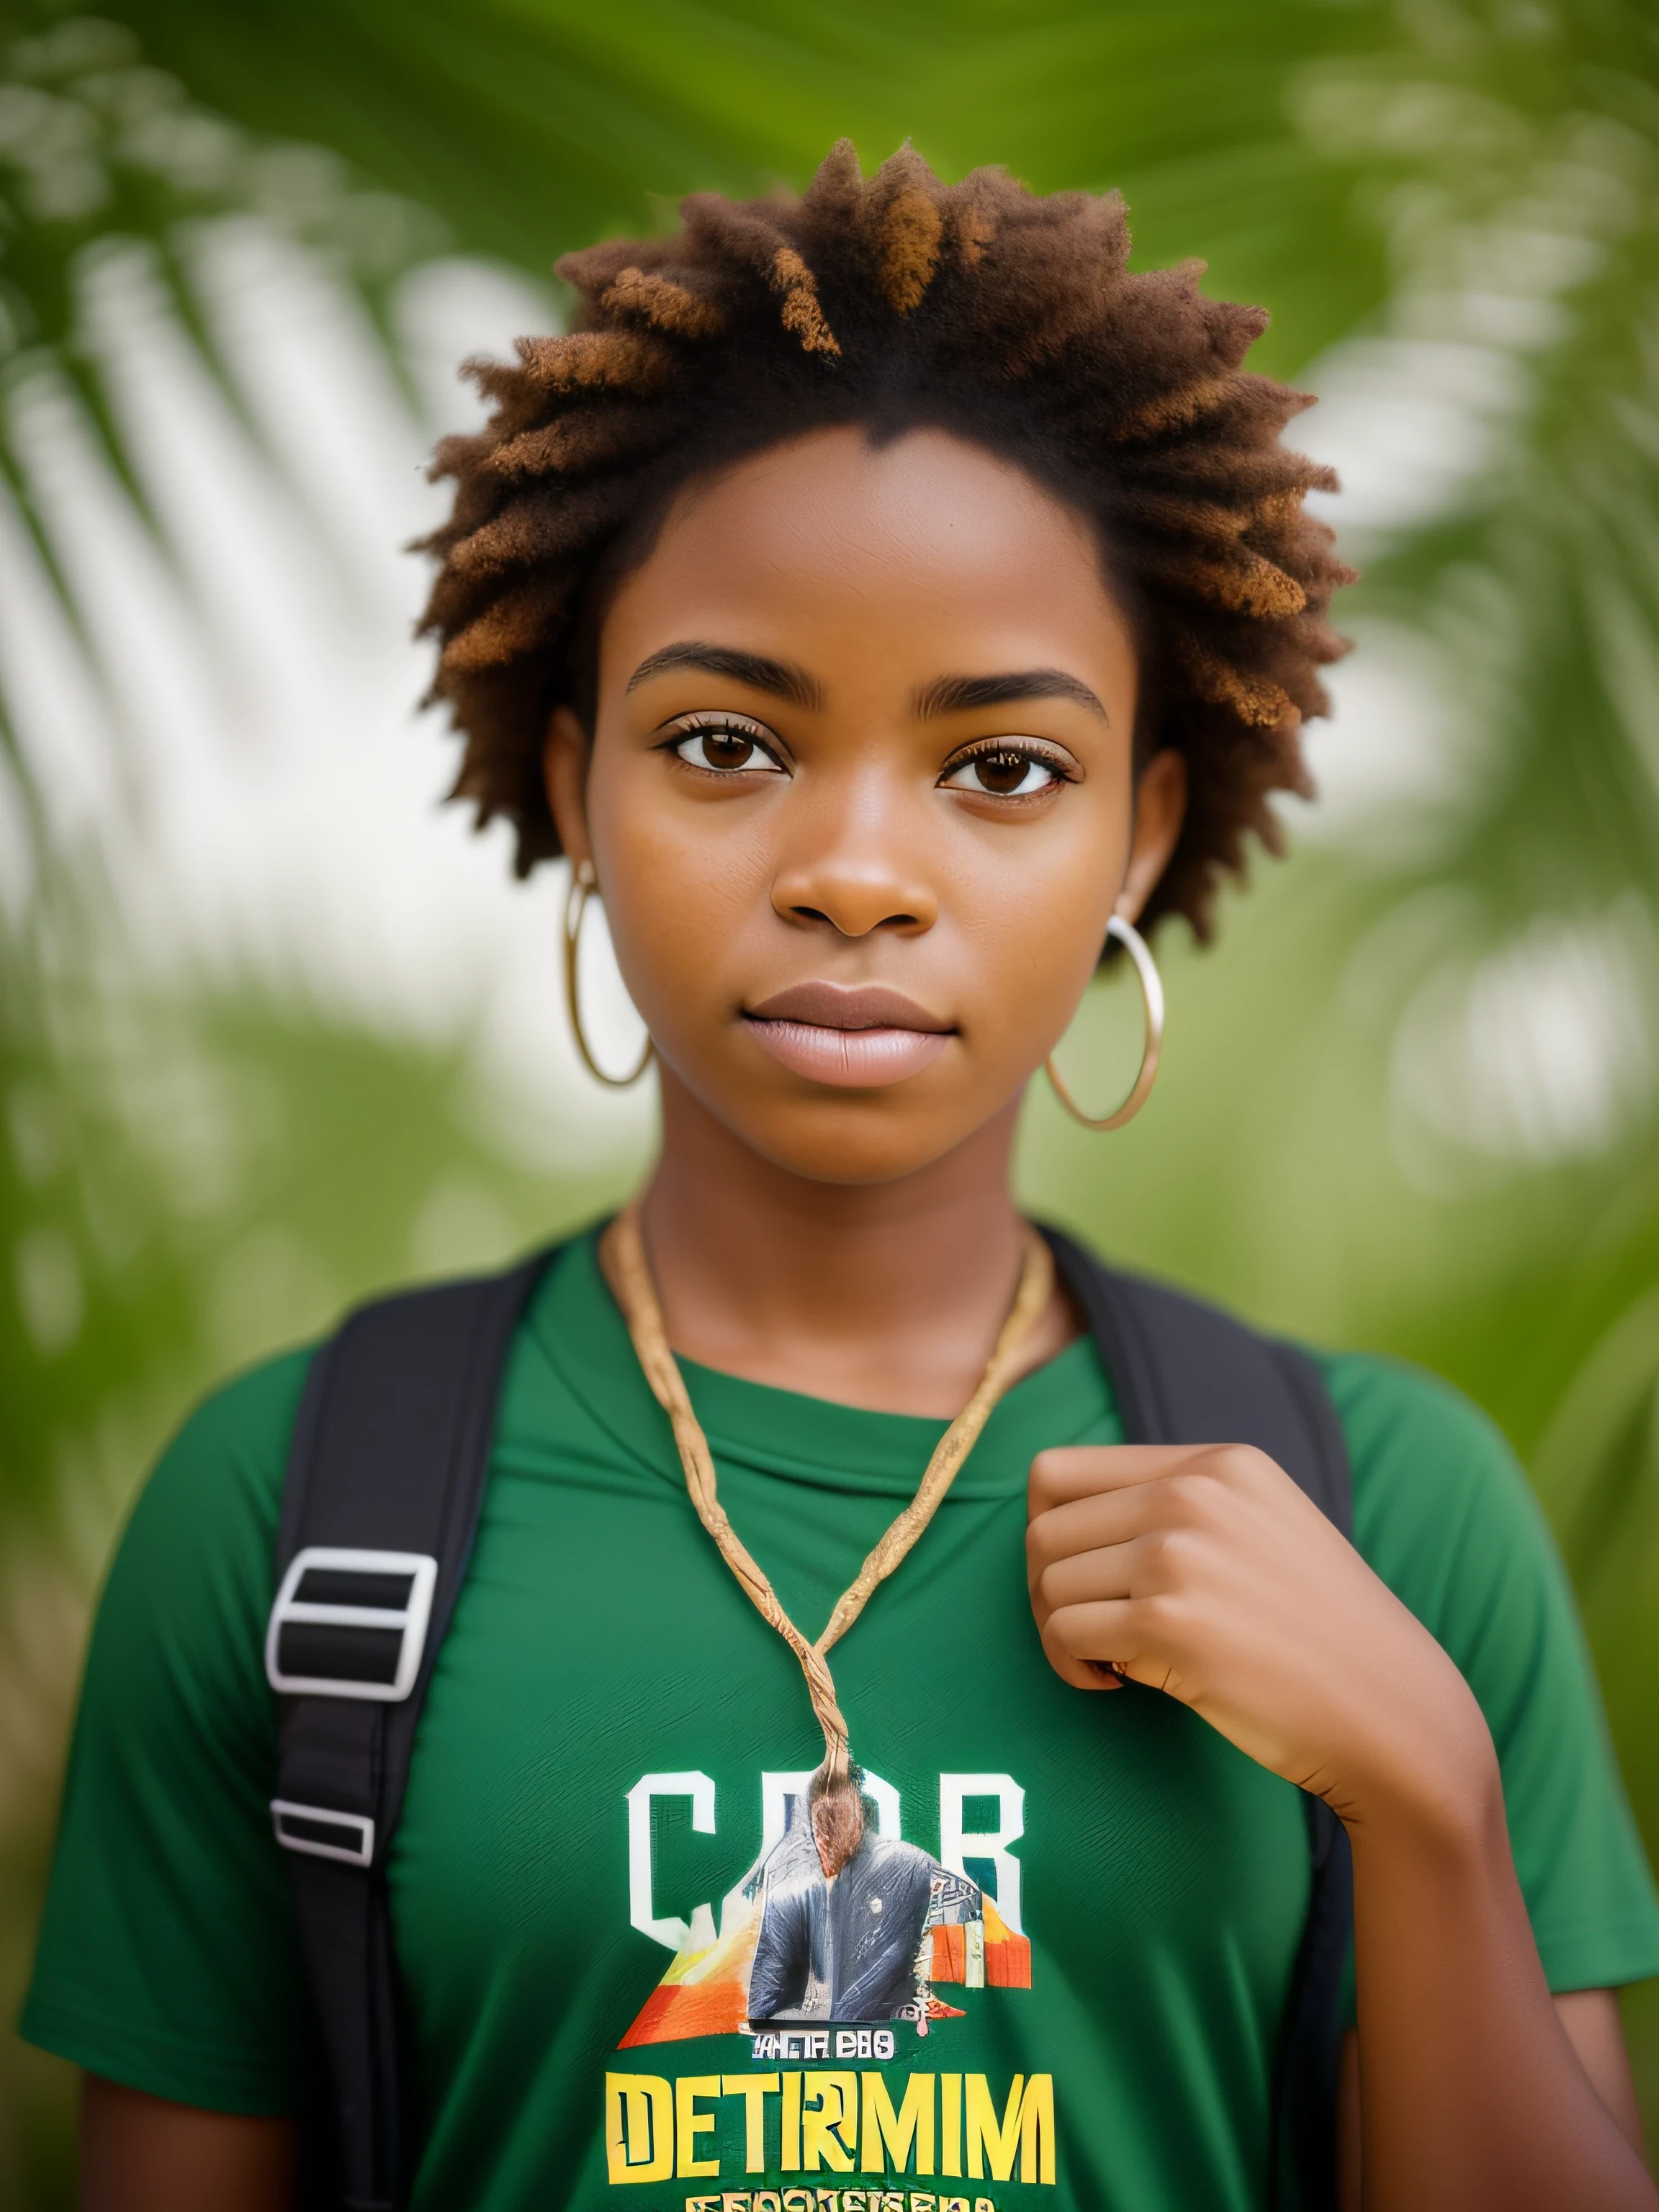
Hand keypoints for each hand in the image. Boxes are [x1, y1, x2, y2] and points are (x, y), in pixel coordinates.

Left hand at [1026, 1444, 1494, 1831]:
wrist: (1394, 1713)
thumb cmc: (1319, 1636)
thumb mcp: (1261, 1529)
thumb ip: (1180, 1506)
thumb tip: (1056, 1520)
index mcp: (1218, 1464)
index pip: (1059, 1471)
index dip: (1050, 1533)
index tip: (1084, 1580)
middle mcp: (1195, 1493)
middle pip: (1043, 1528)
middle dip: (1048, 1589)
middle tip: (1090, 1634)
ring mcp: (1181, 1553)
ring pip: (1048, 1581)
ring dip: (1059, 1632)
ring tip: (1110, 1662)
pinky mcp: (1169, 1621)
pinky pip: (1064, 1633)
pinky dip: (1071, 1667)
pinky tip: (1115, 1684)